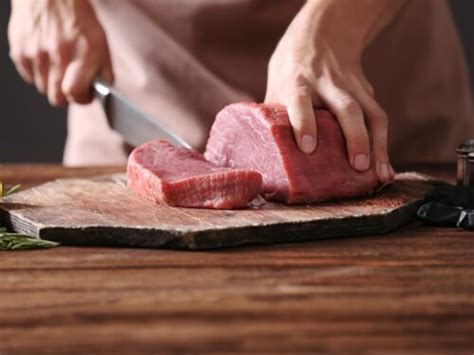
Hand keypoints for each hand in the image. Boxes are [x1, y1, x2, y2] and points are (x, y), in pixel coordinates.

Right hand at [8, 0, 112, 106]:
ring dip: (52, 83)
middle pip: (57, 99)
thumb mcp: (101, 41)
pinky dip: (38, 73)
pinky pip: (29, 76)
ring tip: (59, 66)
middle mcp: (58, 55)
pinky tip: (46, 59)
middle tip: (72, 85)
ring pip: (43, 89)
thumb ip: (104, 70)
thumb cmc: (78, 17)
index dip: (82, 99)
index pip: (75, 94)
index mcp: (83, 54)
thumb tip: (100, 92)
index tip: (85, 95)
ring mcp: (36, 54)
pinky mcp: (20, 51)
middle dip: (66, 96)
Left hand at [265, 0, 405, 182]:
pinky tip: (384, 168)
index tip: (307, 148)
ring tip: (380, 175)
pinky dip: (383, 144)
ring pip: (369, 114)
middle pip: (346, 108)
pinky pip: (378, 118)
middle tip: (357, 166)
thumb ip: (273, 116)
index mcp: (298, 82)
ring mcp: (351, 87)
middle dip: (354, 137)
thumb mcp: (276, 84)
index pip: (301, 102)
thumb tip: (264, 155)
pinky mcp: (367, 92)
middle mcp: (327, 84)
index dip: (304, 124)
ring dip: (376, 145)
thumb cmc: (292, 68)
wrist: (324, 33)